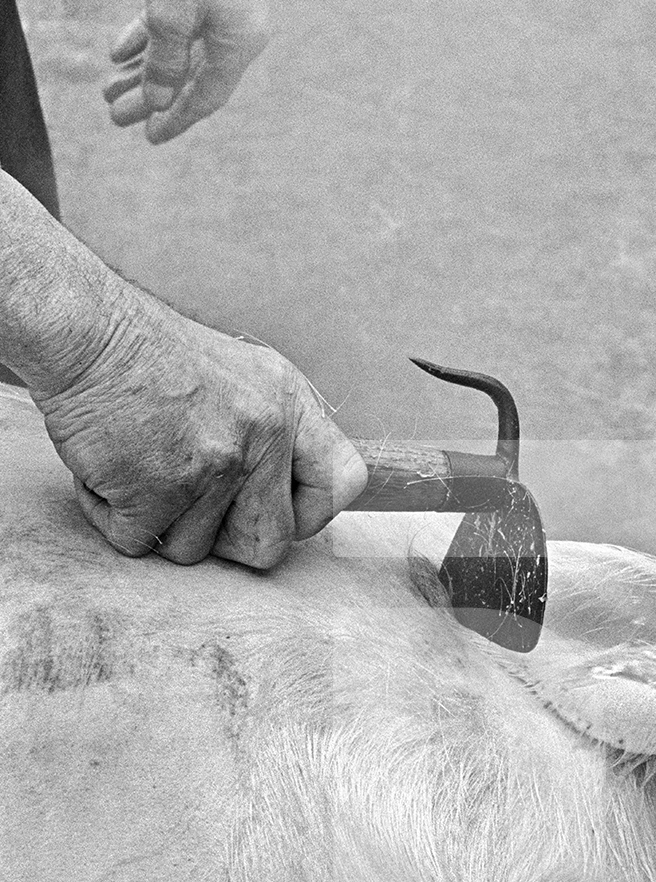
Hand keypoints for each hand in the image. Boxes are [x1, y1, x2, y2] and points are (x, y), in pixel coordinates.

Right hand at [30, 283, 366, 568]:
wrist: (85, 331)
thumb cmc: (153, 354)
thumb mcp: (245, 374)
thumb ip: (277, 432)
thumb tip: (289, 494)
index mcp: (290, 407)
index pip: (344, 484)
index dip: (310, 513)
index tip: (275, 508)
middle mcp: (262, 439)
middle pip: (270, 544)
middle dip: (228, 538)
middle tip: (191, 498)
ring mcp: (212, 470)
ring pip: (195, 550)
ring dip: (161, 522)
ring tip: (140, 465)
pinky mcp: (155, 495)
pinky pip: (139, 542)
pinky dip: (113, 517)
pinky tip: (109, 471)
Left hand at [103, 0, 269, 143]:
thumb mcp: (170, 15)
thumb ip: (164, 63)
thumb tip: (159, 102)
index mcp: (238, 46)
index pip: (206, 97)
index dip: (176, 119)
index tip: (148, 137)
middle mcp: (238, 34)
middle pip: (189, 77)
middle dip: (150, 96)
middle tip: (116, 116)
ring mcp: (226, 11)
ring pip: (180, 51)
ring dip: (144, 69)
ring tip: (110, 87)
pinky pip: (179, 25)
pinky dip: (150, 39)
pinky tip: (119, 51)